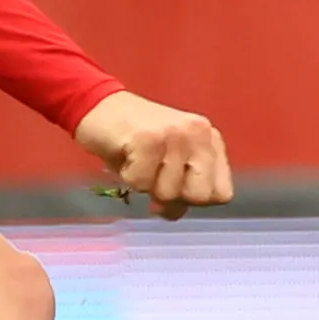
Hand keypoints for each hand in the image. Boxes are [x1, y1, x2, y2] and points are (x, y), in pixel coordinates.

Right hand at [74, 90, 232, 222]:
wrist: (97, 106)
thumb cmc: (132, 141)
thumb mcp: (167, 165)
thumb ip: (182, 189)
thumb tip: (173, 213)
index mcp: (210, 140)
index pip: (221, 194)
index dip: (193, 200)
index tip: (172, 188)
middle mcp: (199, 133)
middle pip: (199, 196)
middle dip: (172, 197)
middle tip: (152, 177)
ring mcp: (175, 134)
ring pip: (168, 193)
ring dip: (146, 186)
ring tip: (137, 161)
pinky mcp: (148, 137)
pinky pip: (141, 183)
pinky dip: (128, 177)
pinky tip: (126, 155)